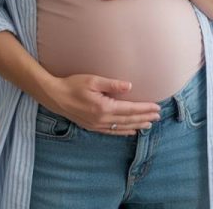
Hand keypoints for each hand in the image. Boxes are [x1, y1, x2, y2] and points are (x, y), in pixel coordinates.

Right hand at [44, 74, 160, 135]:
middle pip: (128, 120)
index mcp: (104, 107)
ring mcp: (96, 125)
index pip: (130, 109)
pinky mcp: (92, 126)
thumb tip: (130, 87)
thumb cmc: (73, 85)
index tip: (156, 107)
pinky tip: (130, 131)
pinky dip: (123, 132)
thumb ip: (112, 84)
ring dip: (136, 125)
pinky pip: (111, 131)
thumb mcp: (93, 80)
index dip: (144, 109)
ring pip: (122, 127)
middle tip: (158, 116)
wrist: (54, 96)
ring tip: (149, 124)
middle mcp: (102, 119)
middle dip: (144, 118)